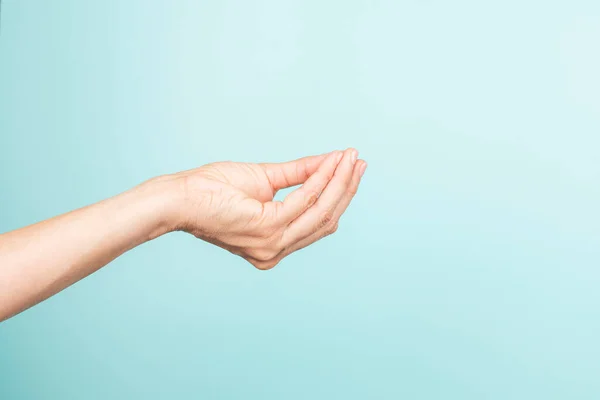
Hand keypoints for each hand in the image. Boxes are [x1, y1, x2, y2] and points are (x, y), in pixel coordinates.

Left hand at [169, 149, 366, 269]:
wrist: (180, 196)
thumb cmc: (213, 189)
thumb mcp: (265, 179)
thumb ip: (299, 174)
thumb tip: (331, 161)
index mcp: (274, 245)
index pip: (317, 223)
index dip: (338, 196)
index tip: (352, 169)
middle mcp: (276, 251)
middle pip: (325, 220)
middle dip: (345, 189)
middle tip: (358, 161)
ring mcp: (273, 244)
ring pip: (320, 211)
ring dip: (339, 182)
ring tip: (350, 158)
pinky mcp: (267, 229)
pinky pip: (304, 200)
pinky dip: (320, 179)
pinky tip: (330, 163)